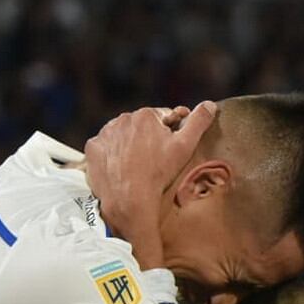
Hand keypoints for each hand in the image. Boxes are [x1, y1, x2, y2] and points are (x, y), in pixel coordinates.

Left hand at [84, 101, 216, 267]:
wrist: (129, 199)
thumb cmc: (159, 173)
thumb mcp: (185, 146)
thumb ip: (199, 122)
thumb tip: (210, 104)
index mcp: (146, 115)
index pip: (161, 118)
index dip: (168, 132)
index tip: (168, 148)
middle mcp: (123, 119)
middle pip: (140, 125)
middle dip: (147, 137)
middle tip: (153, 159)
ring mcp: (105, 133)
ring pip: (121, 135)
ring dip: (128, 144)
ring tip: (136, 164)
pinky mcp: (92, 148)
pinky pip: (103, 147)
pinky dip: (110, 154)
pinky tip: (119, 167)